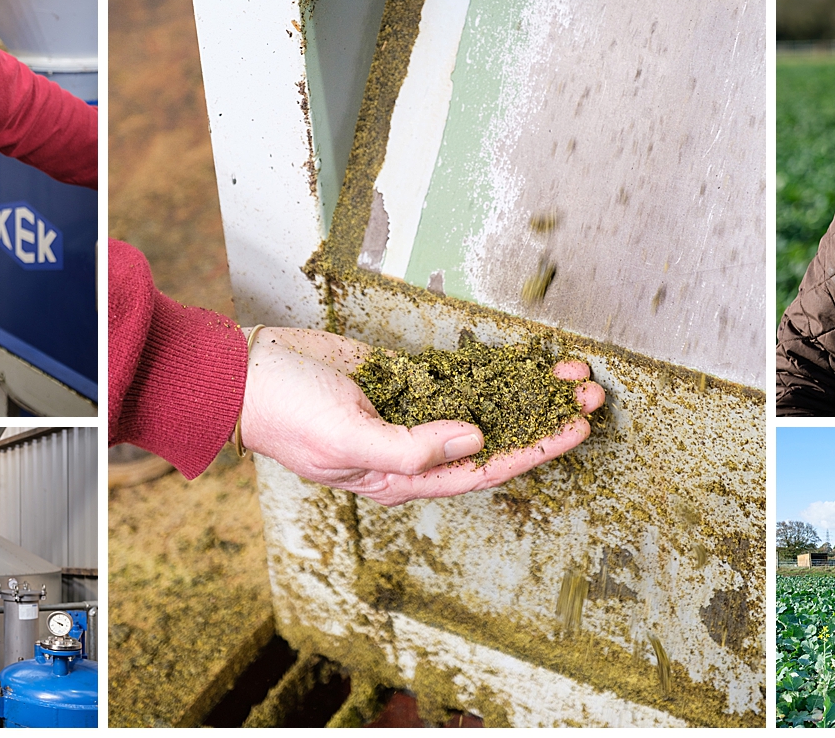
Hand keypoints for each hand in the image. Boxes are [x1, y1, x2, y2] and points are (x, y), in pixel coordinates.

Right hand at [239, 328, 604, 506]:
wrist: (244, 374)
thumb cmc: (285, 416)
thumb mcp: (347, 440)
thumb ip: (410, 448)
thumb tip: (474, 439)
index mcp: (403, 476)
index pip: (485, 467)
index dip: (535, 449)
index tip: (575, 429)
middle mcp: (414, 448)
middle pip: (496, 437)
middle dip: (545, 417)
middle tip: (591, 394)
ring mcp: (410, 411)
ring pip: (485, 405)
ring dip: (527, 390)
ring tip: (572, 372)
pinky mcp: (401, 378)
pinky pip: (459, 378)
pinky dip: (494, 369)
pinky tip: (525, 359)